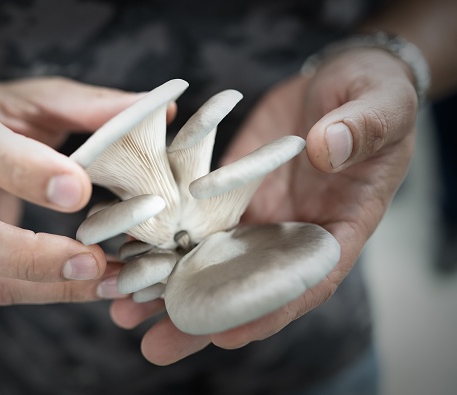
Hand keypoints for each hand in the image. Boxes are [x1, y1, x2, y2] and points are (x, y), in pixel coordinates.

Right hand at [0, 77, 143, 303]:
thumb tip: (158, 110)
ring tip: (108, 279)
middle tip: (92, 261)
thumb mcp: (34, 98)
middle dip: (30, 256)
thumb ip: (88, 107)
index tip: (80, 191)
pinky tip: (95, 283)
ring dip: (48, 285)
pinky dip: (50, 290)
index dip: (23, 171)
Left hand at [110, 48, 417, 363]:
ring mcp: (257, 213)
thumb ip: (363, 128)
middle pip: (249, 283)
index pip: (308, 279)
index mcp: (340, 224)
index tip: (227, 334)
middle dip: (204, 315)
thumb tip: (328, 148)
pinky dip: (165, 239)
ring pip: (213, 257)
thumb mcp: (383, 104)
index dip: (270, 309)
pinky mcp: (228, 189)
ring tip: (125, 308)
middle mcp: (292, 229)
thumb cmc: (374, 92)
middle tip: (158, 344)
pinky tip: (129, 253)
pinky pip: (196, 217)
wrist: (337, 80)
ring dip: (172, 285)